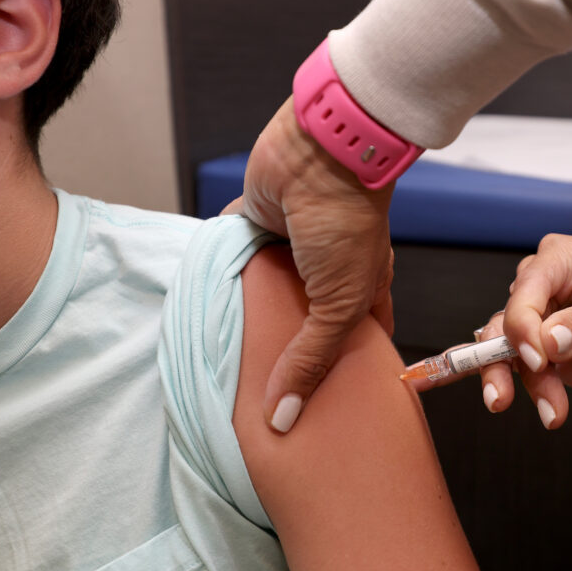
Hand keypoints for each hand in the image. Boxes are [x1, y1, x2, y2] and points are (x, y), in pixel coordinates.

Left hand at [228, 96, 394, 432]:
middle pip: (305, 325)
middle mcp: (327, 275)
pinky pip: (237, 265)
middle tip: (264, 402)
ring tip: (229, 371)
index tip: (326, 412)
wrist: (317, 153)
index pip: (357, 343)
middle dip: (288, 356)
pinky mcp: (255, 230)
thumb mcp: (337, 305)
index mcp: (362, 290)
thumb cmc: (347, 222)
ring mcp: (290, 253)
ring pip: (268, 298)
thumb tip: (283, 417)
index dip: (346, 375)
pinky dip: (225, 284)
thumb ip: (310, 359)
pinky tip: (209, 317)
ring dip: (252, 321)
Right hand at [407, 234, 571, 428]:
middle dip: (503, 356)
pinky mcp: (535, 352)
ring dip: (515, 382)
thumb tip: (550, 339)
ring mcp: (535, 321)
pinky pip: (513, 370)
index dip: (524, 322)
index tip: (538, 356)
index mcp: (564, 260)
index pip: (528, 286)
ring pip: (500, 348)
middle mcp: (542, 286)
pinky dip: (525, 391)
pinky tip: (548, 409)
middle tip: (521, 383)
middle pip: (505, 317)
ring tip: (551, 409)